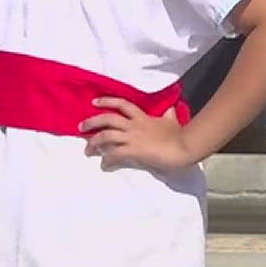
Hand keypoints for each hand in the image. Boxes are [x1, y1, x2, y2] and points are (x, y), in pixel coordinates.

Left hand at [80, 98, 197, 172]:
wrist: (185, 147)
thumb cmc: (180, 136)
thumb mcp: (173, 121)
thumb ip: (169, 115)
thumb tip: (171, 108)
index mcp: (142, 117)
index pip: (122, 104)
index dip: (107, 101)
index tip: (94, 102)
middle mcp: (134, 125)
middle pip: (107, 119)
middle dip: (92, 122)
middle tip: (81, 127)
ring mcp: (132, 138)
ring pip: (106, 136)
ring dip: (94, 143)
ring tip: (88, 150)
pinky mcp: (133, 151)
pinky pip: (114, 154)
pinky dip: (106, 160)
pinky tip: (104, 165)